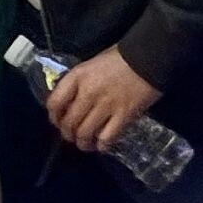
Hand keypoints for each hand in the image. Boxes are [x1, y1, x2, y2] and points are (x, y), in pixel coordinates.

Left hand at [45, 46, 161, 155]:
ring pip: (85, 133)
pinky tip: (102, 145)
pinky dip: (102, 145)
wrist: (149, 57)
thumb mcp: (91, 65)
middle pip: (69, 122)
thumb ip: (79, 82)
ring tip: (86, 144)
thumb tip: (70, 100)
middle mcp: (88, 92)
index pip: (54, 103)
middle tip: (72, 136)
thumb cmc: (120, 58)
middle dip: (68, 134)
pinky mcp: (124, 116)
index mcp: (77, 77)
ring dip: (83, 143)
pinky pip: (107, 138)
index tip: (58, 121)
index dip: (53, 117)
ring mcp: (106, 105)